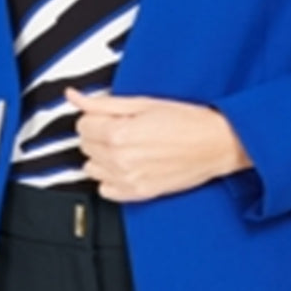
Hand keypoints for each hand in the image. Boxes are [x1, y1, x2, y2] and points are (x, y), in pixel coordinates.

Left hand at [64, 86, 252, 201]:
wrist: (216, 144)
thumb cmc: (188, 122)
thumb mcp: (143, 103)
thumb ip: (103, 103)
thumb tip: (75, 97)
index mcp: (118, 134)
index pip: (82, 124)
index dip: (95, 117)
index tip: (109, 116)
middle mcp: (120, 160)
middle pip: (84, 146)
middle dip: (98, 135)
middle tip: (122, 128)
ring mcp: (129, 180)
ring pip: (91, 168)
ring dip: (102, 157)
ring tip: (126, 147)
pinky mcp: (138, 194)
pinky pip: (105, 190)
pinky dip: (111, 178)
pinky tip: (127, 166)